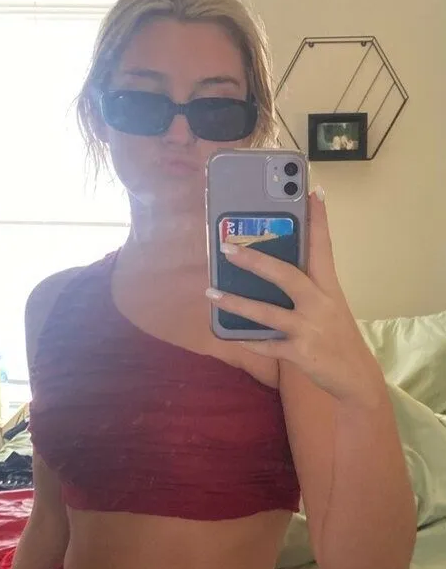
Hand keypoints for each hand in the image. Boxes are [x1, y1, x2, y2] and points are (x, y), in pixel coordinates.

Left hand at [206, 188, 383, 404]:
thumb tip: (270, 268)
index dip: (319, 219)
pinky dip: (247, 340)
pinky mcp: (300, 353)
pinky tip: (228, 334)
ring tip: (211, 292)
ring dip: (236, 302)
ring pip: (267, 312)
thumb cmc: (336, 336)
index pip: (324, 247)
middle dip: (255, 259)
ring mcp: (309, 329)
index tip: (313, 191)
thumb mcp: (330, 306)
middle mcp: (320, 304)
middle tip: (227, 247)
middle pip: (286, 275)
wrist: (355, 376)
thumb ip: (307, 287)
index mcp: (329, 287)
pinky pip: (266, 345)